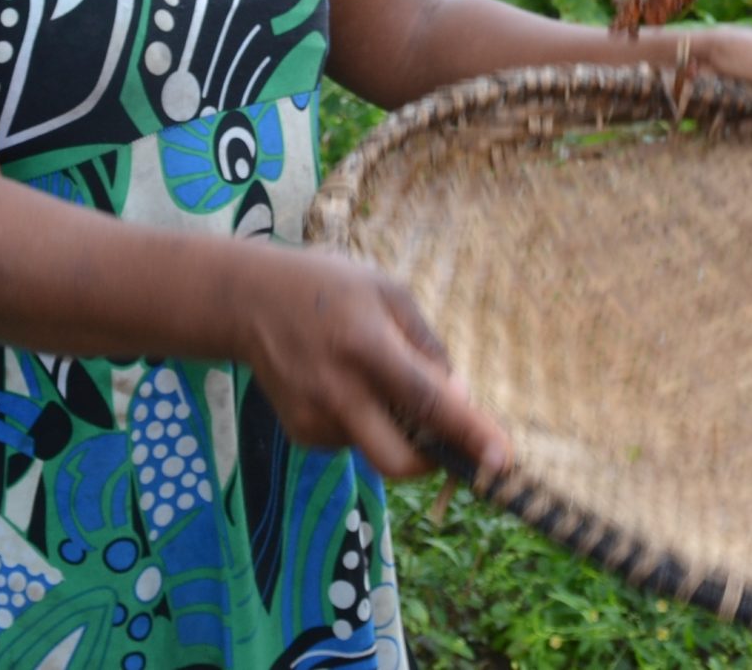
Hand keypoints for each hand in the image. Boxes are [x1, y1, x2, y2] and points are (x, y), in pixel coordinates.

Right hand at [231, 248, 512, 482]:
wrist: (248, 301)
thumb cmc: (329, 288)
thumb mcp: (387, 293)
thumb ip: (427, 346)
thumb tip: (458, 398)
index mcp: (367, 346)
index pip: (428, 401)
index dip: (470, 433)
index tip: (504, 461)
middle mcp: (339, 390)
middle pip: (398, 460)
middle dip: (432, 462)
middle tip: (445, 440)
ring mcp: (314, 417)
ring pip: (376, 448)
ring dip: (393, 427)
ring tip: (367, 375)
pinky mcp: (300, 433)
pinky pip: (351, 441)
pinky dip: (363, 422)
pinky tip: (342, 383)